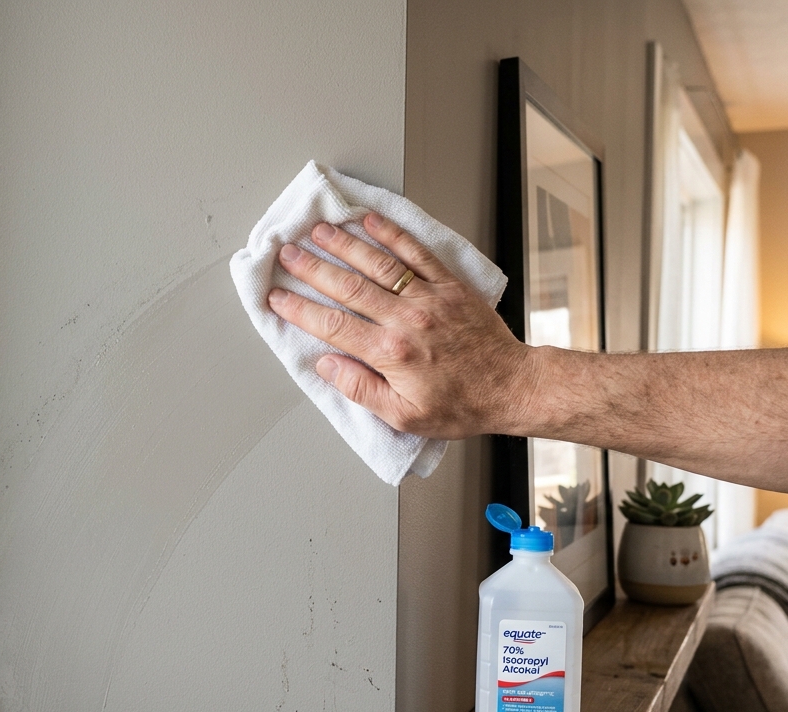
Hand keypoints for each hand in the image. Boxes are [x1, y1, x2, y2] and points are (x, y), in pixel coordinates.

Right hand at [267, 212, 534, 440]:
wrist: (511, 387)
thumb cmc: (460, 405)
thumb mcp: (403, 415)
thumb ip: (361, 389)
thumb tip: (327, 366)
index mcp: (391, 353)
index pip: (333, 325)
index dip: (300, 309)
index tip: (277, 297)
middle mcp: (407, 319)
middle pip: (349, 287)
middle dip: (313, 268)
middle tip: (288, 254)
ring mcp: (429, 298)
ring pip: (378, 264)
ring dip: (345, 244)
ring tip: (319, 230)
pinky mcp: (449, 286)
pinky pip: (416, 253)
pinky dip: (392, 234)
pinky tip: (371, 220)